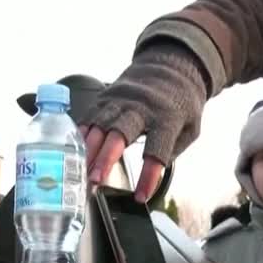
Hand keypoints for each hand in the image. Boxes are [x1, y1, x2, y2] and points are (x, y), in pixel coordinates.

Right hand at [76, 43, 208, 202]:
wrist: (171, 66)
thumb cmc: (181, 104)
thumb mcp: (190, 129)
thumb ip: (171, 152)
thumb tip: (151, 179)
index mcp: (167, 119)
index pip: (157, 151)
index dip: (148, 176)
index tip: (140, 197)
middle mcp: (140, 108)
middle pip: (120, 135)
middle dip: (106, 158)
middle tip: (95, 180)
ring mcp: (121, 100)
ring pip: (100, 125)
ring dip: (88, 150)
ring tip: (80, 171)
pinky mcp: (106, 96)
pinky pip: (90, 116)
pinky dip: (80, 134)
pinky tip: (72, 150)